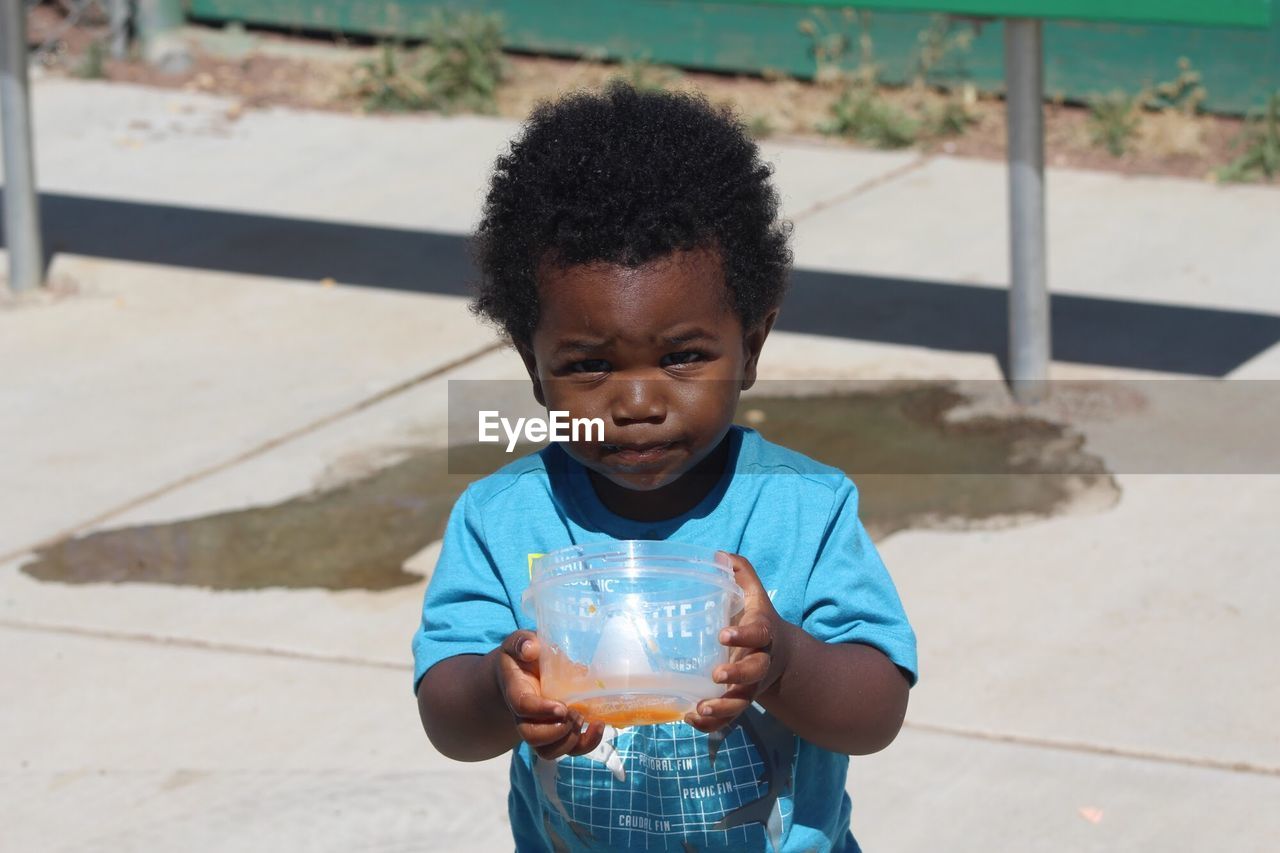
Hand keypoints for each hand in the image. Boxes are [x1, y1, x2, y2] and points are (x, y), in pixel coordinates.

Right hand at [494, 630, 604, 758]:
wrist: (522, 673)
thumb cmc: (523, 656)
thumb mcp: (519, 643)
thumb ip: (522, 642)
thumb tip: (532, 648)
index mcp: (516, 692)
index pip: (523, 707)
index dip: (541, 710)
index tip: (562, 707)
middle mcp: (524, 717)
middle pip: (532, 737)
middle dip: (558, 730)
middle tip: (575, 712)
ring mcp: (540, 729)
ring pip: (549, 751)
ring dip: (571, 740)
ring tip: (585, 719)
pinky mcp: (557, 734)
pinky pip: (569, 750)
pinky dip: (586, 744)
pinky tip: (598, 726)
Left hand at [684, 553, 788, 733]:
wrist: (780, 655)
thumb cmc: (758, 619)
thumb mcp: (753, 594)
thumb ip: (741, 572)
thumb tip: (718, 553)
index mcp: (763, 635)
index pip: (758, 635)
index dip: (744, 636)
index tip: (724, 635)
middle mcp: (759, 663)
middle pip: (754, 674)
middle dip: (737, 677)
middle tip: (716, 676)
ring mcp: (750, 686)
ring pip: (741, 703)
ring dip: (722, 709)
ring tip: (700, 708)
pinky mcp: (739, 701)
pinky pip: (727, 718)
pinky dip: (711, 724)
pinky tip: (690, 719)